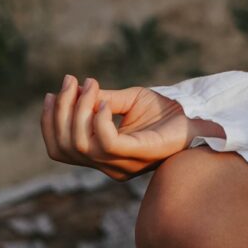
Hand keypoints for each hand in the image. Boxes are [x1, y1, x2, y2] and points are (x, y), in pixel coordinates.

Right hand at [39, 75, 194, 181]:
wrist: (197, 116)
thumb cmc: (164, 110)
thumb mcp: (126, 101)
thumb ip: (100, 99)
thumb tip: (73, 90)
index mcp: (102, 157)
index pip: (60, 150)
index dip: (49, 124)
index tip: (51, 94)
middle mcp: (108, 166)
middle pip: (66, 147)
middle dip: (61, 112)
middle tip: (70, 82)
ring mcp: (122, 164)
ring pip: (81, 144)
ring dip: (78, 110)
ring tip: (88, 85)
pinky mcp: (137, 154)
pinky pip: (105, 142)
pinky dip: (98, 119)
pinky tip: (105, 101)